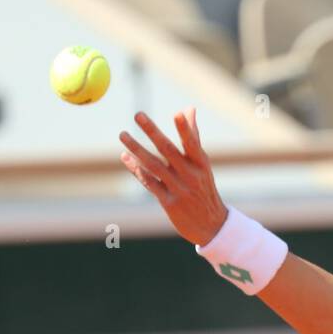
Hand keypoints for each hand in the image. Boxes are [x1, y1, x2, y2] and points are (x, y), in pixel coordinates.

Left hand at [119, 108, 229, 246]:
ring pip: (154, 165)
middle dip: (152, 131)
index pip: (192, 144)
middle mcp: (190, 176)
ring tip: (122, 134)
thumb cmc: (203, 188)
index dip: (185, 129)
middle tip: (137, 114)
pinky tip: (125, 157)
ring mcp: (178, 189)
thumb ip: (193, 136)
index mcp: (201, 164)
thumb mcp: (202, 164)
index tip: (177, 114)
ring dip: (136, 149)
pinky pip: (149, 182)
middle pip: (168, 150)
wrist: (210, 225)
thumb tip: (188, 109)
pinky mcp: (168, 202)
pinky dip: (136, 169)